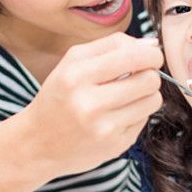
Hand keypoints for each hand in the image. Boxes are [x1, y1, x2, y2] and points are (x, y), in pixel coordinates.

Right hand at [21, 33, 163, 177]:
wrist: (37, 144)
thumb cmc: (58, 97)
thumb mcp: (72, 62)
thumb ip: (111, 46)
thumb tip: (152, 45)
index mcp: (77, 76)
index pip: (133, 57)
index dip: (151, 54)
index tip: (150, 56)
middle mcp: (90, 103)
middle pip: (149, 79)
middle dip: (150, 74)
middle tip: (138, 76)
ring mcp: (104, 128)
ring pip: (153, 100)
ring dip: (146, 94)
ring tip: (129, 95)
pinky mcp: (115, 146)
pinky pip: (144, 120)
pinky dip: (136, 114)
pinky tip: (118, 114)